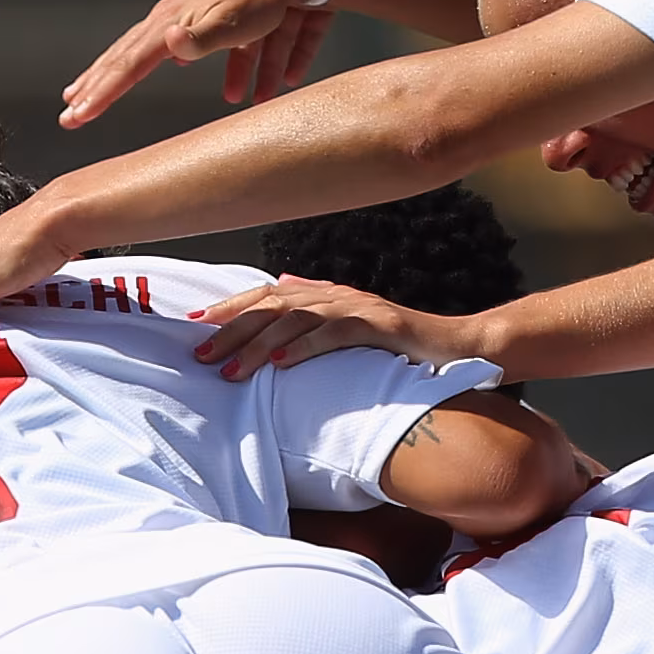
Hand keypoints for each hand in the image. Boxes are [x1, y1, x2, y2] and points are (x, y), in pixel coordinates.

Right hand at [58, 0, 333, 127]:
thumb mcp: (233, 23)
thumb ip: (200, 40)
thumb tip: (166, 47)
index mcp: (170, 23)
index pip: (128, 65)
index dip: (101, 93)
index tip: (75, 117)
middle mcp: (169, 19)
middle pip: (123, 57)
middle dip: (95, 85)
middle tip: (68, 111)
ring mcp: (184, 17)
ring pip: (141, 53)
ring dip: (116, 78)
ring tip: (93, 98)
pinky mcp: (201, 17)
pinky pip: (172, 48)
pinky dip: (155, 64)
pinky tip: (159, 67)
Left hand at [193, 277, 481, 379]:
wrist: (459, 347)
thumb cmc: (402, 346)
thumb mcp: (352, 328)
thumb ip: (317, 310)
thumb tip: (282, 283)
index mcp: (326, 295)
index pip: (267, 295)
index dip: (229, 306)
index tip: (194, 324)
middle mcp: (338, 295)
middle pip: (273, 304)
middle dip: (232, 328)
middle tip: (201, 353)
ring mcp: (360, 308)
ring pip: (297, 318)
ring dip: (260, 344)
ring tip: (232, 370)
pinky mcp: (382, 325)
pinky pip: (336, 333)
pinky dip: (306, 347)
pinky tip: (282, 366)